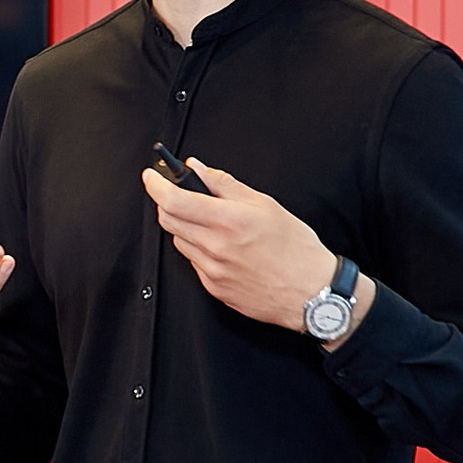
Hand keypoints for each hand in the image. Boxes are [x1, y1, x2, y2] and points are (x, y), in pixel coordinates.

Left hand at [140, 157, 342, 334]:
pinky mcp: (214, 287)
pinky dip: (200, 249)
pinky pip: (194, 262)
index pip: (173, 200)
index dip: (156, 185)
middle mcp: (216, 247)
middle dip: (168, 203)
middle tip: (182, 196)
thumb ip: (226, 185)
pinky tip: (224, 248)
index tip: (151, 176)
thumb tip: (199, 169)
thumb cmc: (296, 249)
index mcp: (229, 221)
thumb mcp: (266, 205)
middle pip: (168, 220)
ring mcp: (212, 270)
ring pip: (180, 240)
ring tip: (215, 225)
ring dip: (187, 227)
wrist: (311, 293)